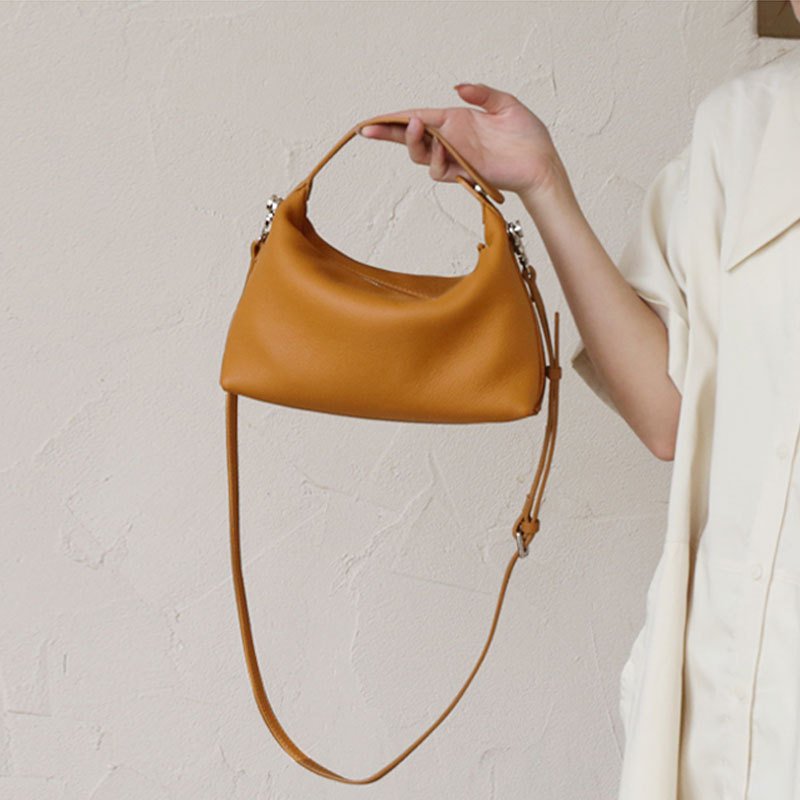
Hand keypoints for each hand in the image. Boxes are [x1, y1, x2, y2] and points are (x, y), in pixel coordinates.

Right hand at [358, 83, 563, 197]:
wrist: (540, 163)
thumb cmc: (528, 136)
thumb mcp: (505, 104)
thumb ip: (481, 94)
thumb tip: (457, 88)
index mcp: (455, 120)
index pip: (417, 117)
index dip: (393, 119)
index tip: (371, 121)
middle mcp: (450, 139)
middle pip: (409, 138)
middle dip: (387, 133)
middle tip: (371, 128)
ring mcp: (454, 158)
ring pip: (419, 155)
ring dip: (413, 141)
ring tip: (416, 126)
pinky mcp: (461, 174)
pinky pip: (438, 170)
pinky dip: (435, 158)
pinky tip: (441, 147)